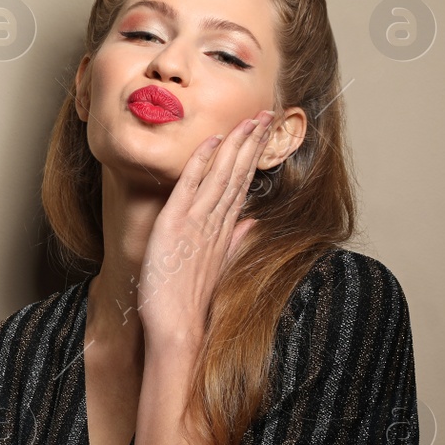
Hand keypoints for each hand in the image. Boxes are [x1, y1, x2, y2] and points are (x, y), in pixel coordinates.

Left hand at [137, 109, 273, 347]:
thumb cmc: (191, 303)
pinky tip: (214, 140)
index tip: (264, 133)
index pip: (242, 184)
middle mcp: (217, 223)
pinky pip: (192, 185)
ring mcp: (199, 222)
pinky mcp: (177, 224)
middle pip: (239, 173)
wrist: (179, 329)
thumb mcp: (217, 268)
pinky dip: (203, 161)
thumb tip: (250, 224)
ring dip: (237, 144)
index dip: (253, 156)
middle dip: (253, 142)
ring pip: (222, 174)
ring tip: (252, 118)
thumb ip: (235, 242)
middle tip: (267, 115)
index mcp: (225, 231)